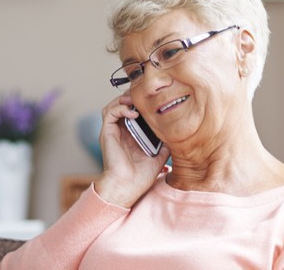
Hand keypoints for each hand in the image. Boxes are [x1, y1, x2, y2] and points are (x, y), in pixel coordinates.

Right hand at [95, 93, 170, 207]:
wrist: (128, 187)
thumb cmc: (141, 176)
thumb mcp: (160, 155)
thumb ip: (166, 141)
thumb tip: (177, 130)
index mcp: (132, 135)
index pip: (134, 111)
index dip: (142, 103)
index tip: (155, 100)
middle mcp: (121, 131)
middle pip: (123, 105)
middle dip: (133, 97)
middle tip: (146, 96)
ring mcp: (113, 131)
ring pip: (114, 105)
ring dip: (124, 99)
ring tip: (137, 101)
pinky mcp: (106, 133)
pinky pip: (109, 112)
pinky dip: (120, 108)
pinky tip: (133, 112)